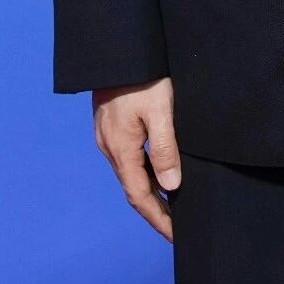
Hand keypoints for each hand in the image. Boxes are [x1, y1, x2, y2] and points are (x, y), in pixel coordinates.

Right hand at [92, 76, 180, 242]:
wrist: (116, 47)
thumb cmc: (142, 76)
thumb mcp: (160, 110)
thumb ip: (164, 149)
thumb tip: (171, 187)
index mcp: (121, 148)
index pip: (140, 196)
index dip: (158, 218)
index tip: (176, 236)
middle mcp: (109, 146)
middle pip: (133, 188)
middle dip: (154, 210)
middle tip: (176, 226)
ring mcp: (107, 135)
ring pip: (129, 173)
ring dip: (148, 191)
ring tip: (170, 204)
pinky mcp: (110, 124)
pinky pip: (127, 157)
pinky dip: (142, 171)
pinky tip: (156, 170)